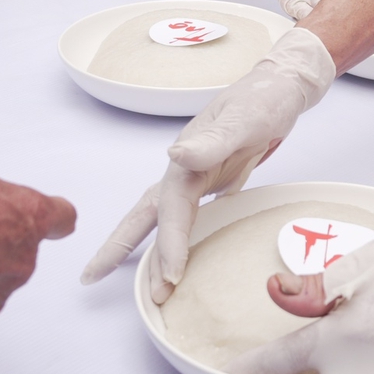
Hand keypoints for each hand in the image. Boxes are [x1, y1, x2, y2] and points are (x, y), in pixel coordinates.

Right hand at [81, 28, 335, 301]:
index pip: (171, 210)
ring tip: (149, 286)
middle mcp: (185, 170)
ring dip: (155, 250)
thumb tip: (174, 156)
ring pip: (167, 219)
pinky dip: (182, 238)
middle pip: (146, 214)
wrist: (281, 87)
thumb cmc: (263, 101)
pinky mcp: (216, 179)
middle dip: (122, 247)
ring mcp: (198, 176)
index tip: (171, 277)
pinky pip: (192, 216)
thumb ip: (212, 140)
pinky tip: (182, 257)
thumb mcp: (241, 119)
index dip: (169, 244)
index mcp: (187, 161)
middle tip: (92, 279)